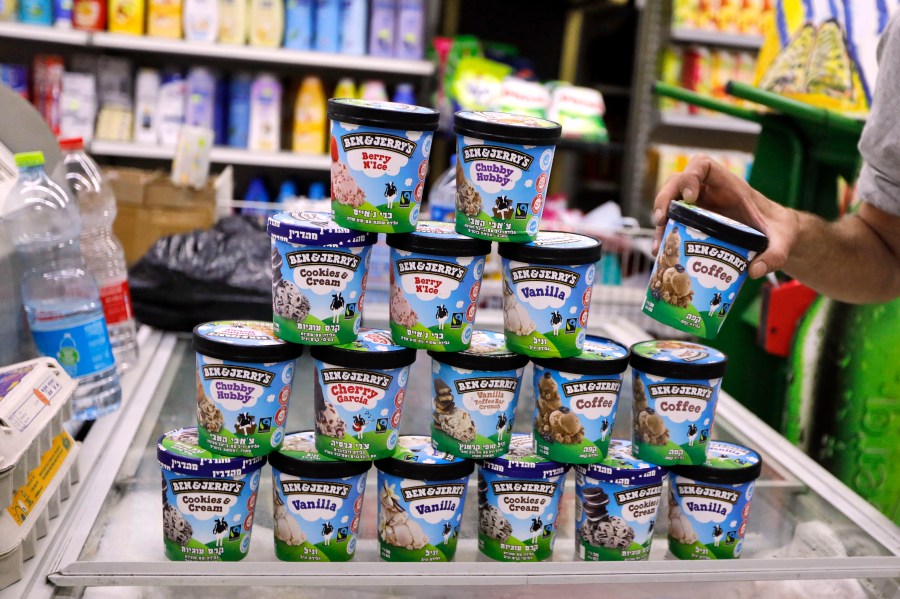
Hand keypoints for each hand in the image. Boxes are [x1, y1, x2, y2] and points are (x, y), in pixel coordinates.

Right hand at [652, 154, 798, 278]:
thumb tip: (755, 270)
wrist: (777, 236)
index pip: (703, 165)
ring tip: (657, 244)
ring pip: (671, 202)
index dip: (691, 175)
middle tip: (660, 220)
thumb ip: (775, 254)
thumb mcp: (783, 240)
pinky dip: (664, 236)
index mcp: (730, 186)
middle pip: (678, 183)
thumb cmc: (779, 230)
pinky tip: (661, 254)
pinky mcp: (696, 222)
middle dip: (665, 198)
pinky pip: (674, 222)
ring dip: (660, 220)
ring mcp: (701, 206)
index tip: (690, 197)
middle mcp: (711, 193)